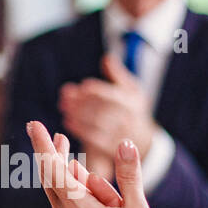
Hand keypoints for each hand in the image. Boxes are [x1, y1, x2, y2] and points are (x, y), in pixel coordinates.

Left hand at [26, 120, 156, 207]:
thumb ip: (129, 176)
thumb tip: (124, 143)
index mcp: (78, 207)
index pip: (53, 167)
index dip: (43, 143)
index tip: (34, 124)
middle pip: (52, 181)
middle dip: (53, 156)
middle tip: (57, 137)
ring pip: (61, 200)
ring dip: (67, 181)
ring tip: (79, 168)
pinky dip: (73, 202)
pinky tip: (88, 204)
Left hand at [58, 54, 157, 178]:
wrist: (143, 140)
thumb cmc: (131, 109)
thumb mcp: (131, 90)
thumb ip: (117, 75)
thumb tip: (106, 58)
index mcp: (132, 102)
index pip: (112, 95)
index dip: (95, 90)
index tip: (81, 86)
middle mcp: (128, 119)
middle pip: (101, 109)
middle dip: (81, 102)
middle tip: (64, 96)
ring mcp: (120, 135)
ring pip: (96, 124)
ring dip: (77, 114)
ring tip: (64, 107)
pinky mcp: (111, 148)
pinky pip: (93, 139)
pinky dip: (79, 129)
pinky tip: (68, 121)